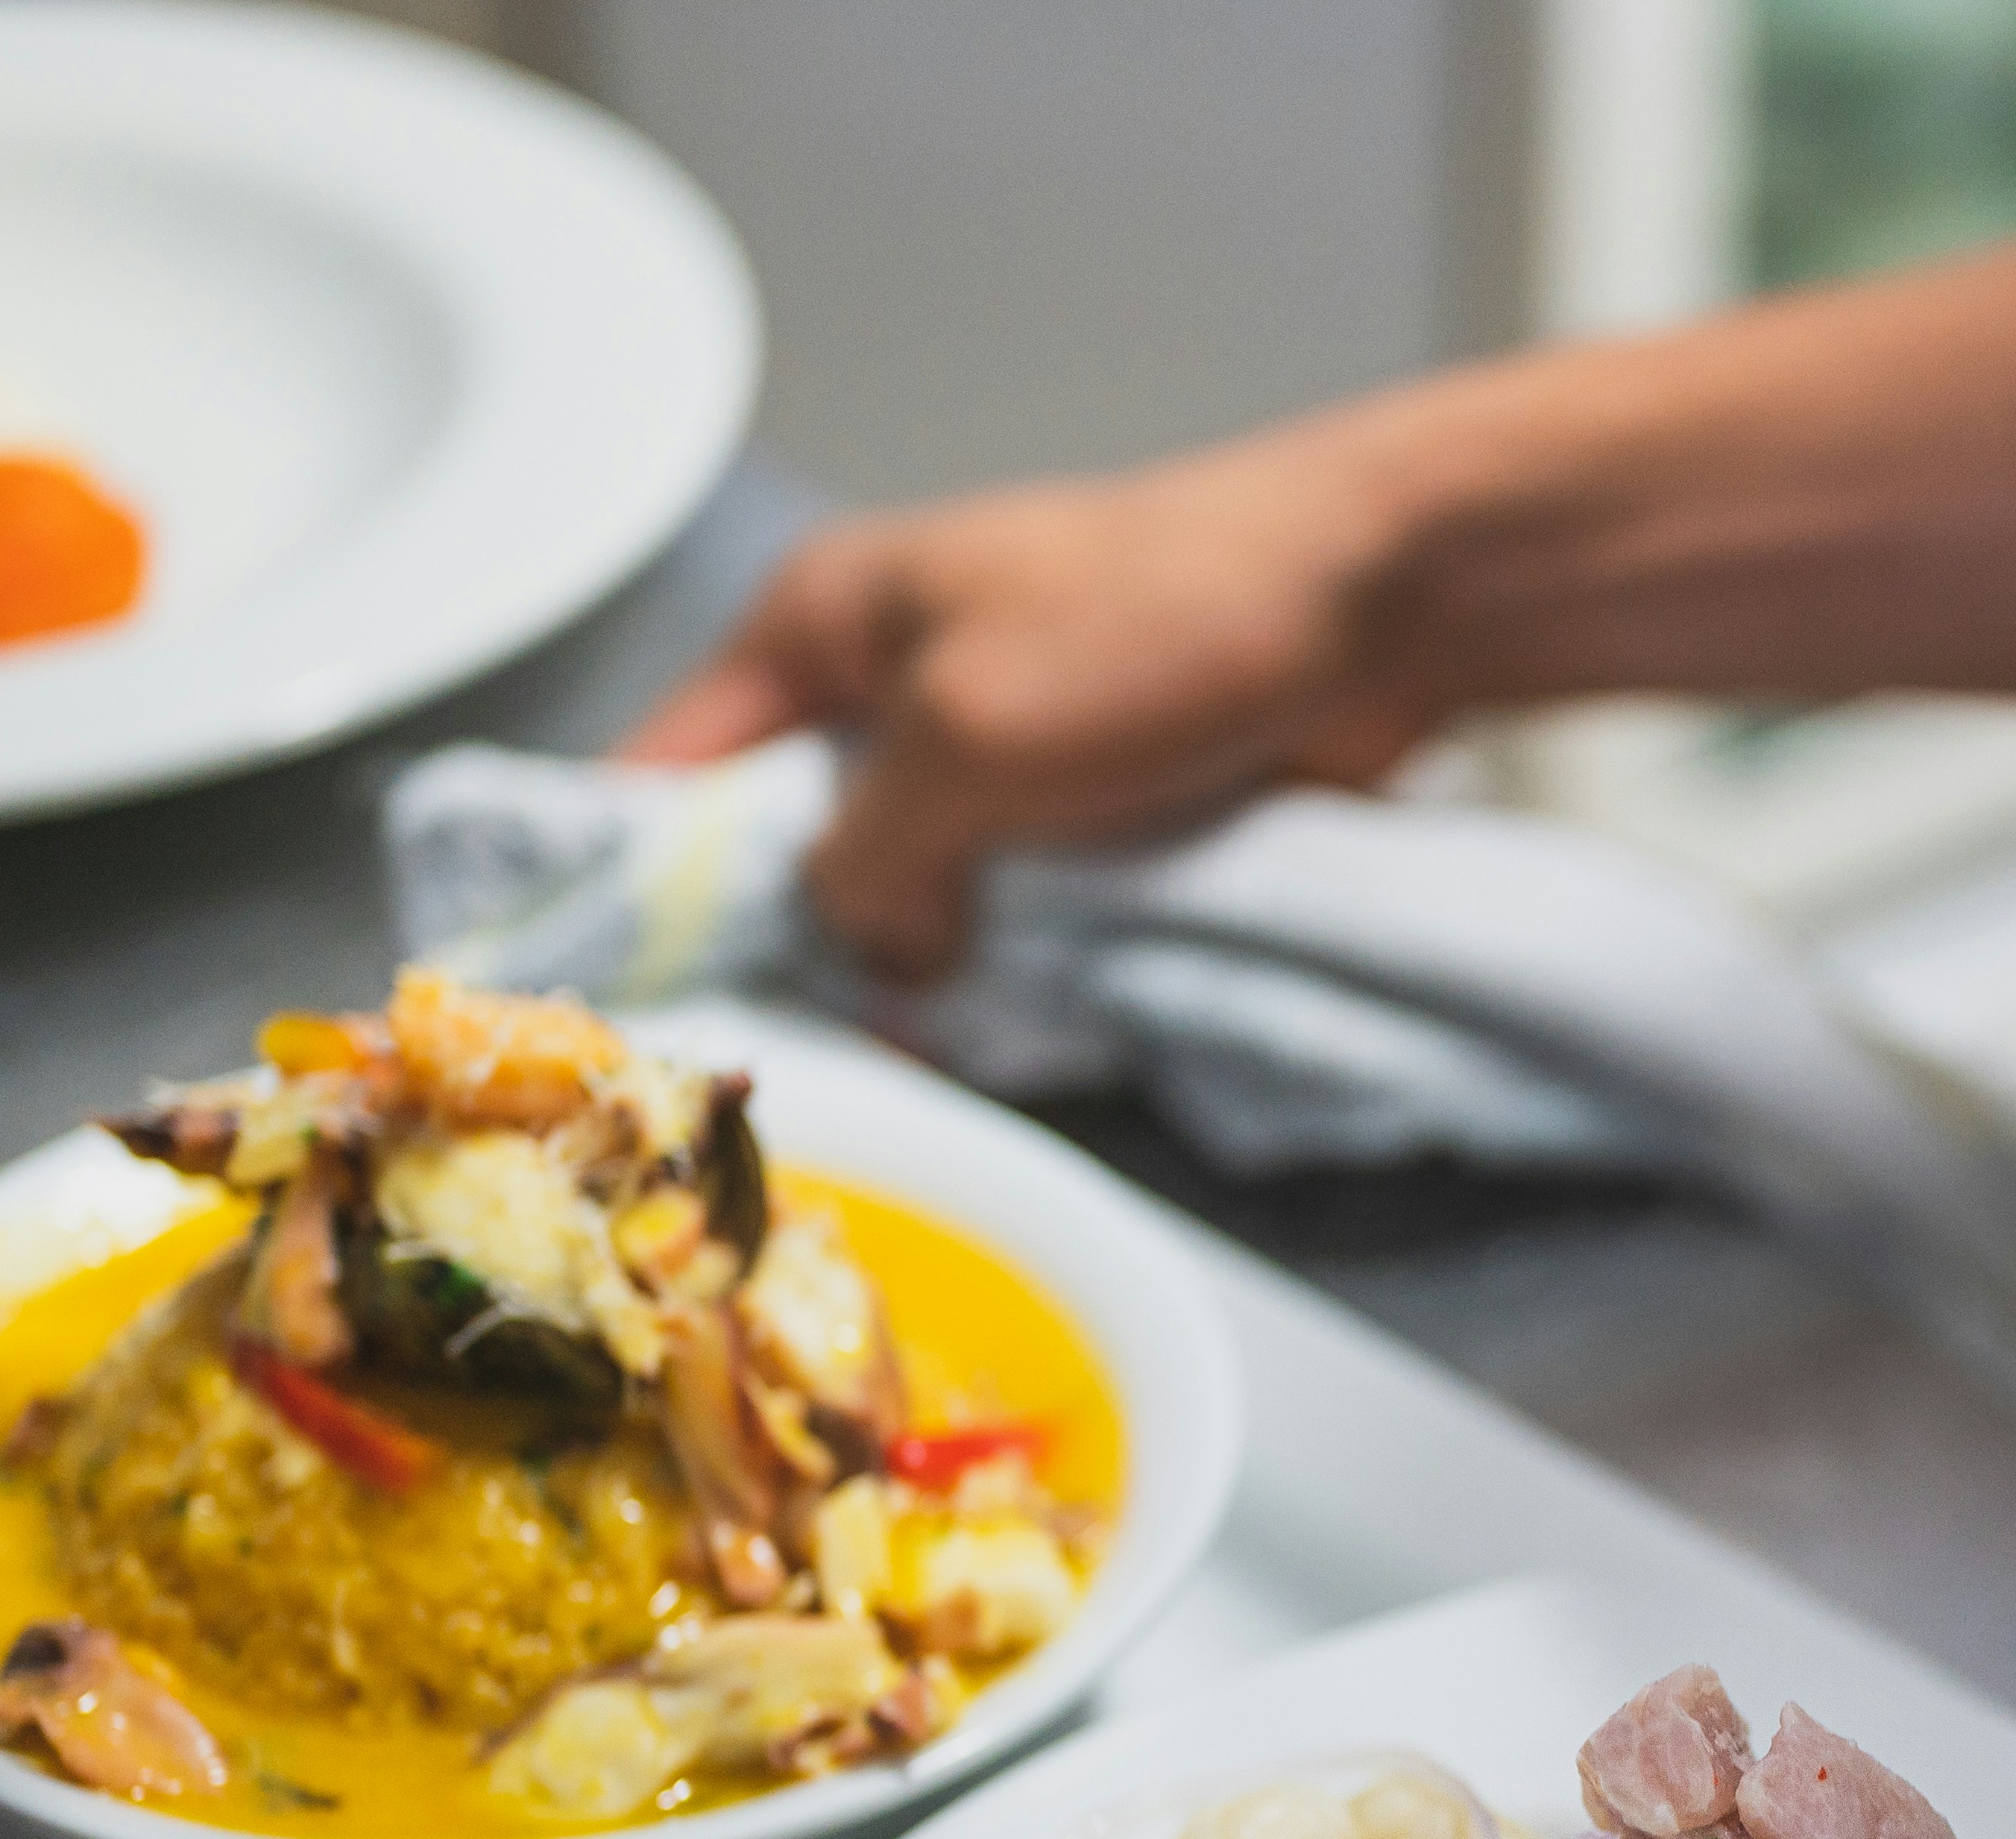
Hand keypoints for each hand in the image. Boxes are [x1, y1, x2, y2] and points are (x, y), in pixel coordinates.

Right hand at [618, 437, 1443, 981]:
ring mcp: (991, 752)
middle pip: (785, 855)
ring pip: (909, 899)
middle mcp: (888, 688)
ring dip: (924, 974)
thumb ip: (872, 860)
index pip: (663, 771)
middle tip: (817, 1053)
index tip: (647, 1006)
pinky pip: (1013, 913)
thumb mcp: (966, 738)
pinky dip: (1014, 967)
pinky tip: (1019, 1026)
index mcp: (819, 627)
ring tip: (927, 1053)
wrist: (1377, 607)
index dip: (637, 890)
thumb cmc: (1161, 622)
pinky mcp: (1084, 811)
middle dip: (806, 954)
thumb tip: (871, 954)